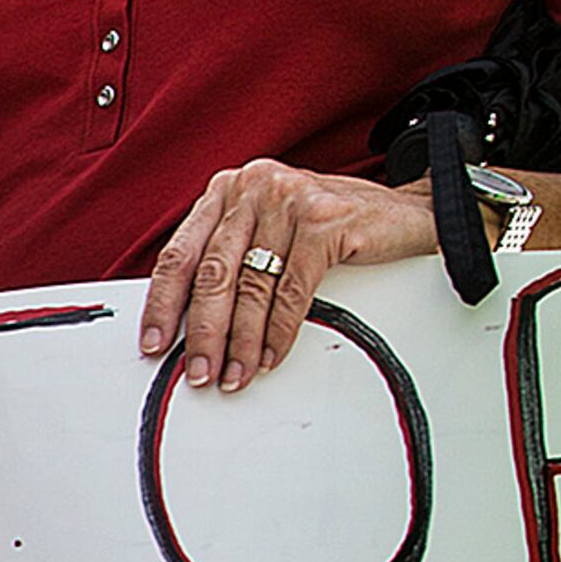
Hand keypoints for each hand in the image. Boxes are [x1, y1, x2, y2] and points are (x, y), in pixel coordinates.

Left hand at [138, 161, 437, 393]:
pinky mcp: (325, 220)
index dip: (163, 303)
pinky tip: (271, 354)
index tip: (154, 342)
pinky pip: (292, 291)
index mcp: (227, 191)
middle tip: (199, 371)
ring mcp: (288, 200)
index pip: (180, 254)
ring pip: (252, 287)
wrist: (406, 212)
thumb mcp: (268, 230)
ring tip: (235, 373)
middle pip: (212, 274)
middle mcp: (252, 188)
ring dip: (241, 341)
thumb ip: (230, 258)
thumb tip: (191, 322)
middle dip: (203, 333)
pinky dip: (279, 331)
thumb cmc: (329, 225)